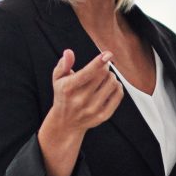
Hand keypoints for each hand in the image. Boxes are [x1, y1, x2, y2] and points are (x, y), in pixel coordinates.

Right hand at [36, 49, 123, 175]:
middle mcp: (81, 100)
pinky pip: (118, 96)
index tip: (108, 54)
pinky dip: (118, 87)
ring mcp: (93, 109)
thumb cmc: (63, 96)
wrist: (66, 122)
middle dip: (105, 67)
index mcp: (69, 88)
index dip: (99, 61)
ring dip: (111, 76)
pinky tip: (111, 86)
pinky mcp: (103, 115)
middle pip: (103, 75)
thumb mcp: (58, 79)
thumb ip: (63, 65)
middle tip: (102, 67)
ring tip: (106, 77)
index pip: (87, 72)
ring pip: (112, 84)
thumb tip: (68, 53)